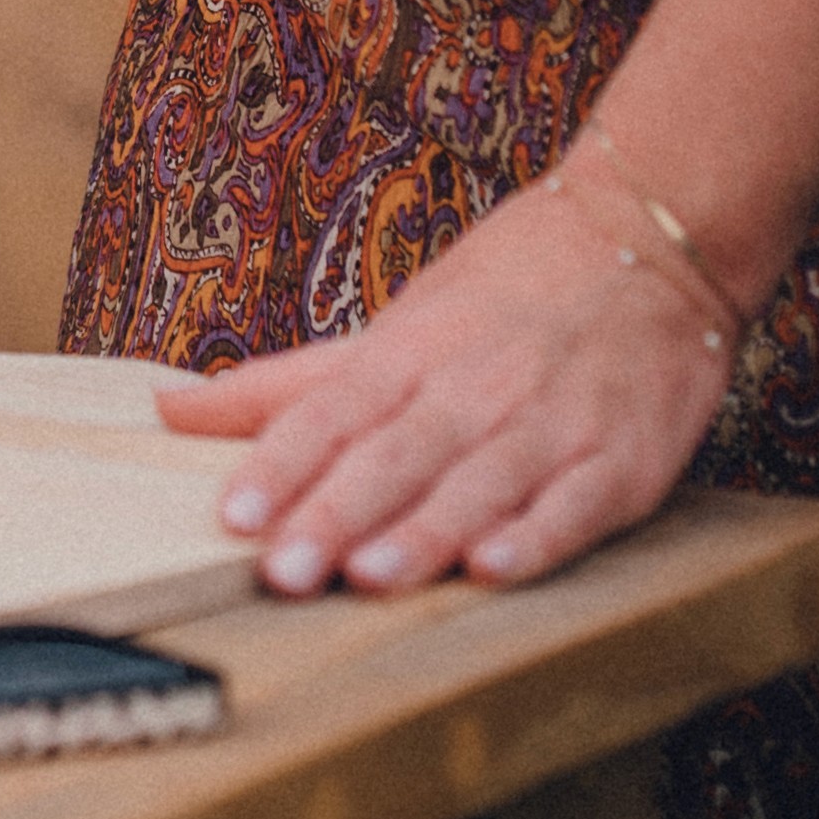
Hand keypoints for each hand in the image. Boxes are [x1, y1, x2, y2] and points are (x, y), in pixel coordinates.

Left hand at [153, 159, 742, 593]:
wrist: (649, 240)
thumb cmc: (505, 293)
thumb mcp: (393, 328)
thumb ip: (287, 384)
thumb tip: (169, 411)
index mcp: (410, 353)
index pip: (330, 413)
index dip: (279, 466)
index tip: (230, 517)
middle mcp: (474, 387)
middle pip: (393, 453)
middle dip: (334, 512)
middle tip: (280, 570)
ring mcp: (550, 424)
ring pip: (476, 482)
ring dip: (422, 531)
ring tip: (369, 577)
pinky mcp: (622, 462)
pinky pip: (575, 505)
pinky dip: (536, 537)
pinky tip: (497, 568)